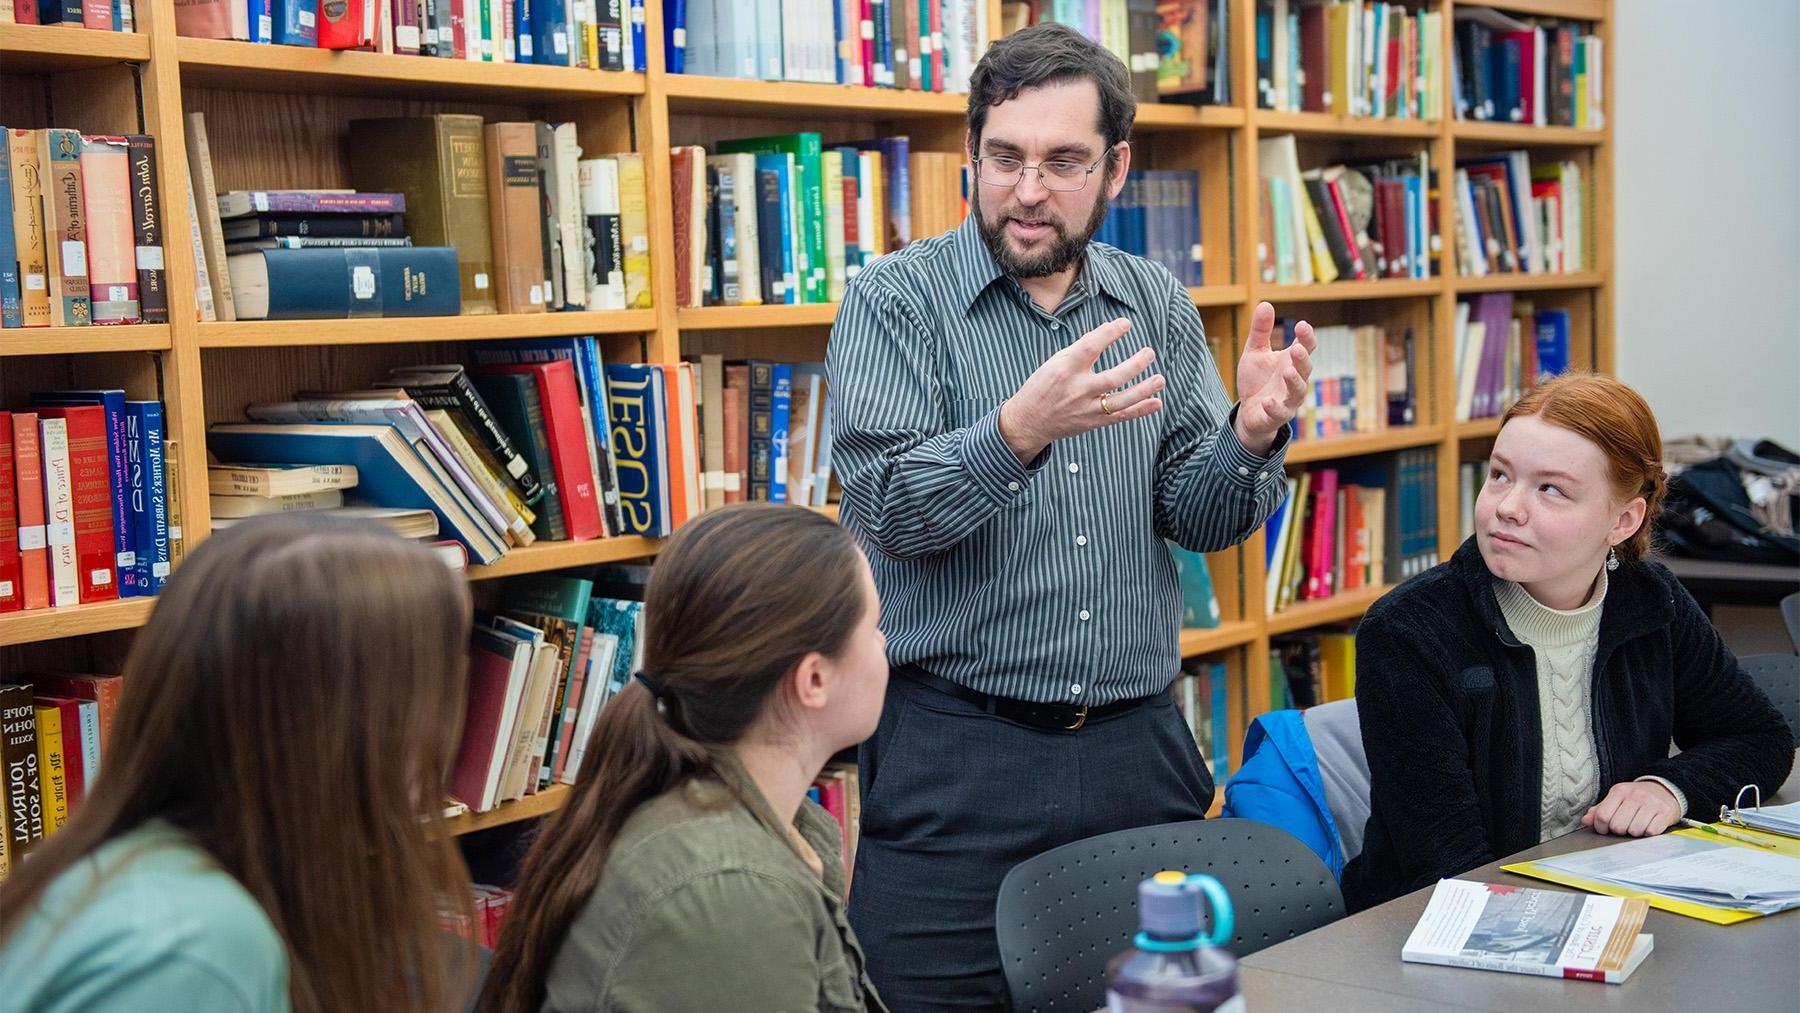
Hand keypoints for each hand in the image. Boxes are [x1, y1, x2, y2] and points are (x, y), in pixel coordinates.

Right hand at [998, 317, 1162, 463]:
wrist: (1029, 421)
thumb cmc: (1043, 386)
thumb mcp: (1055, 362)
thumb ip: (1081, 349)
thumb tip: (1109, 331)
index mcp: (1064, 369)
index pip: (1090, 347)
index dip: (1110, 333)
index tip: (1126, 323)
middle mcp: (1077, 390)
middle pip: (1112, 377)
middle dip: (1135, 365)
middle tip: (1150, 352)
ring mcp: (1086, 409)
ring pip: (1120, 400)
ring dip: (1143, 390)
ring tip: (1160, 379)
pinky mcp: (1093, 423)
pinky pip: (1120, 417)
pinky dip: (1140, 411)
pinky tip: (1156, 402)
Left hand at [1233, 302, 1314, 454]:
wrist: (1249, 411)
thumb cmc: (1257, 380)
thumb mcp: (1255, 352)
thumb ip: (1261, 331)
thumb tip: (1265, 303)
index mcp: (1291, 362)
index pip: (1305, 347)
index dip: (1306, 337)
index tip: (1302, 325)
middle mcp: (1295, 380)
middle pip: (1305, 369)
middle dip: (1302, 359)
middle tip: (1297, 349)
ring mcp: (1288, 399)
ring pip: (1297, 391)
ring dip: (1294, 382)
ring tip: (1287, 372)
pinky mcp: (1277, 416)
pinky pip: (1280, 413)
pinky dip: (1275, 407)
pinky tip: (1267, 401)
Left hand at [1582, 781, 1681, 836]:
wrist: (1666, 790)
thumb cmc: (1637, 798)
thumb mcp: (1617, 799)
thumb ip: (1600, 810)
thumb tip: (1585, 820)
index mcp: (1619, 791)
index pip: (1602, 816)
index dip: (1601, 827)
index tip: (1605, 829)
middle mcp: (1635, 795)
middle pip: (1618, 826)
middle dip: (1619, 831)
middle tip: (1624, 826)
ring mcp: (1652, 804)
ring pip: (1634, 831)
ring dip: (1634, 833)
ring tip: (1637, 825)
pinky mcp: (1665, 813)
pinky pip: (1651, 832)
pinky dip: (1648, 833)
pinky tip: (1649, 825)